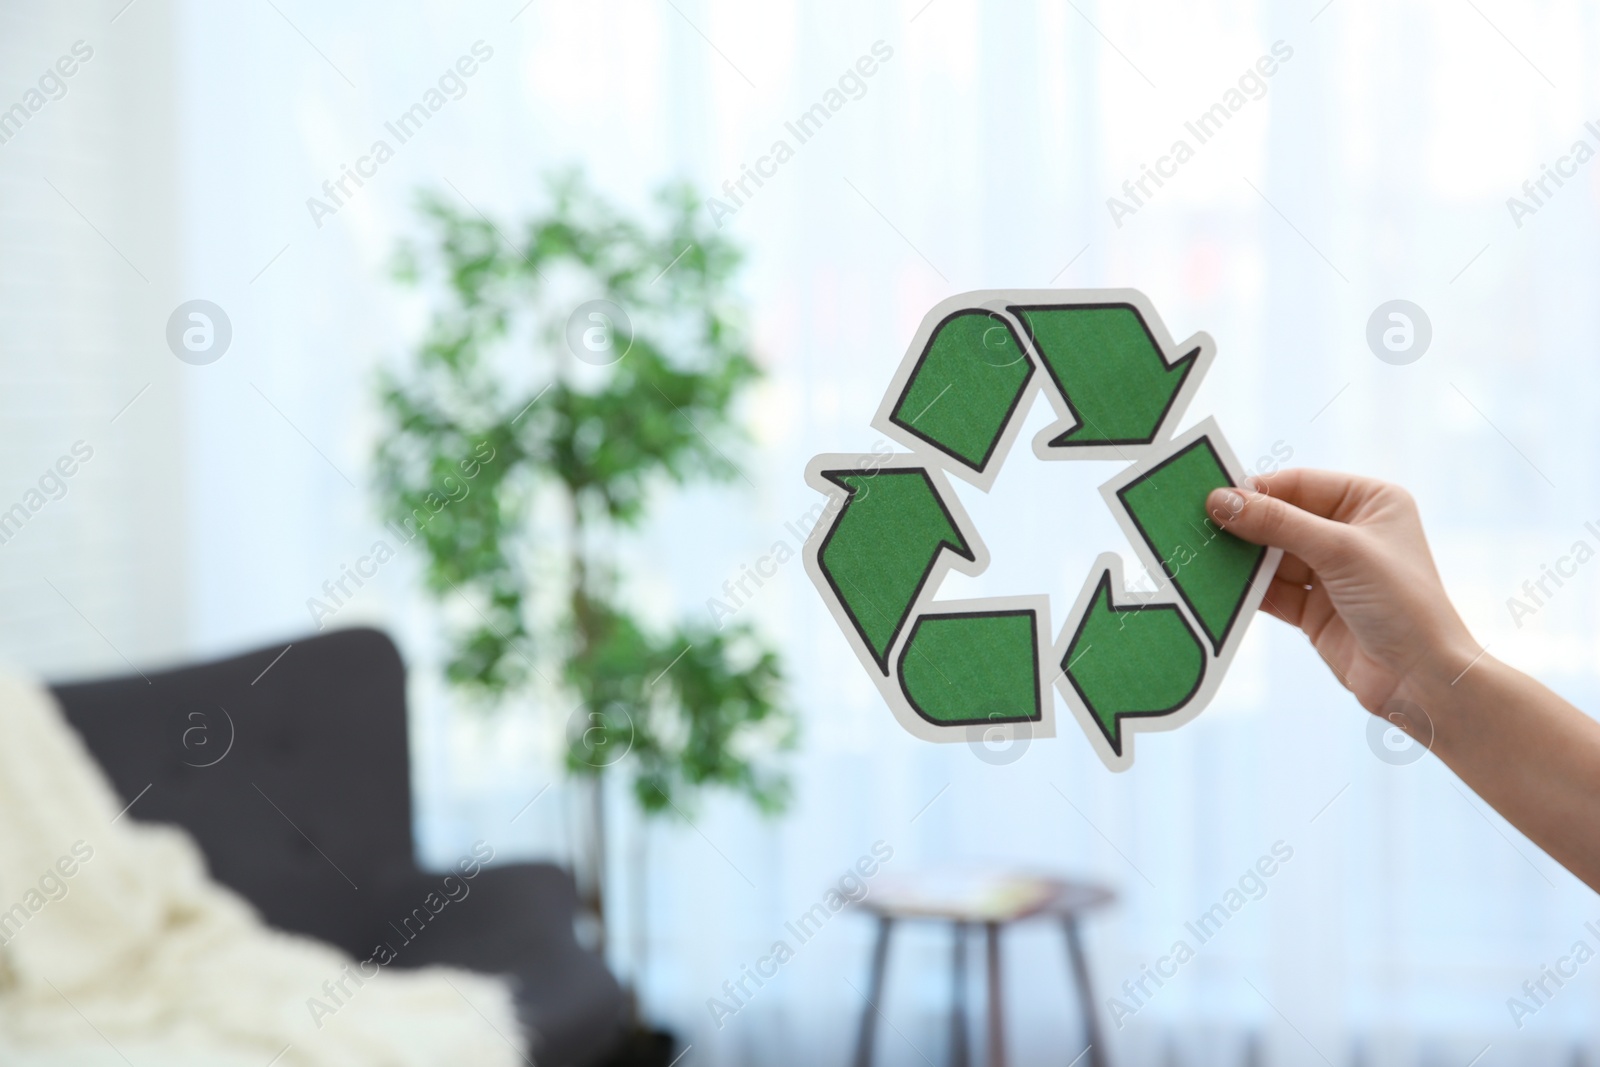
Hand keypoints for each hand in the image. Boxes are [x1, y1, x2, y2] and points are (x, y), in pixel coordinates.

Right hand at [1206, 469, 1478, 715]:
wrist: (1422, 680)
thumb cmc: (1402, 604)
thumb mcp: (1340, 551)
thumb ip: (1277, 523)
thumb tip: (1220, 500)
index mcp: (1370, 502)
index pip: (1299, 485)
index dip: (1256, 491)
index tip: (1212, 498)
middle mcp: (1350, 532)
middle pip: (1280, 519)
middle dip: (1243, 526)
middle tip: (1196, 525)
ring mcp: (1330, 572)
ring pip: (1270, 556)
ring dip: (1239, 560)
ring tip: (1200, 556)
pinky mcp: (1313, 608)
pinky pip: (1270, 590)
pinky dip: (1244, 589)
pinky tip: (1215, 586)